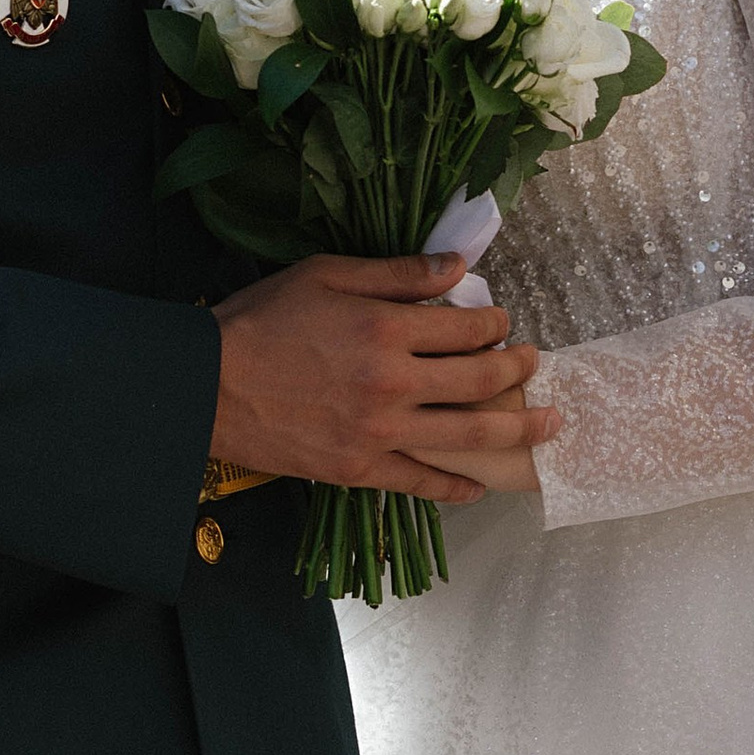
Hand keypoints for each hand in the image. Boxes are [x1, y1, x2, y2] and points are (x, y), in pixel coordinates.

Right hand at [211, 254, 558, 502]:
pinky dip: (455, 487)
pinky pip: (421, 484)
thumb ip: (395, 273)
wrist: (206, 386)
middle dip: (517, 371)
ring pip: (467, 435)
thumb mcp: (326, 276)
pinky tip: (479, 485)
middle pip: (479, 381)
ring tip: (547, 424)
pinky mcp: (360, 470)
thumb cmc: (261, 321)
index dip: (495, 325)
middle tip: (534, 364)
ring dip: (516, 429)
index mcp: (386, 329)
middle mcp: (393, 384)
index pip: (467, 328)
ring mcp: (380, 433)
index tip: (502, 323)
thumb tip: (456, 266)